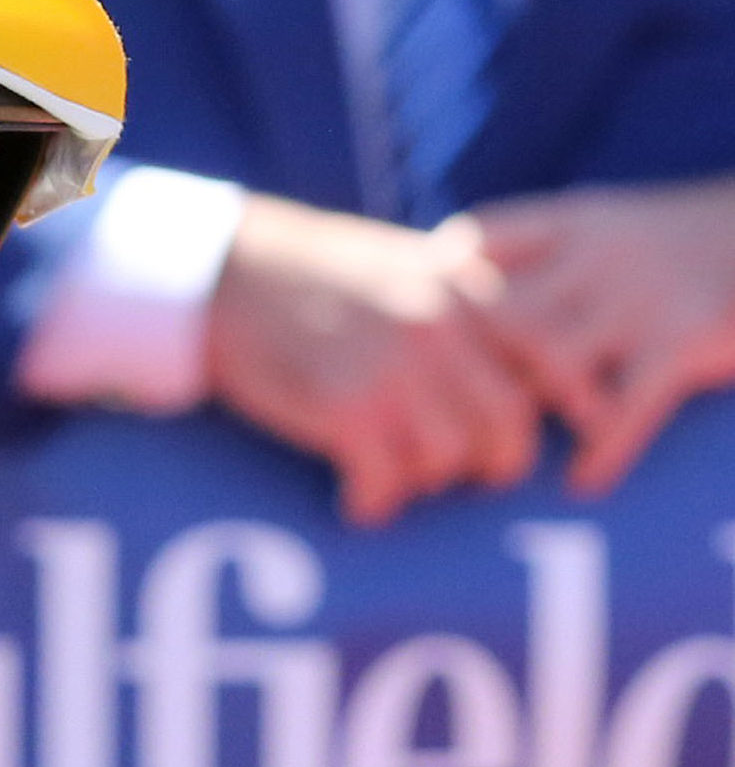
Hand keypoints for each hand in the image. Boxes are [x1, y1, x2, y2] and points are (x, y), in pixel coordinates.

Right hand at [204, 194, 539, 525]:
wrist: (221, 272)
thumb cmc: (305, 271)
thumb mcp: (398, 263)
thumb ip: (455, 302)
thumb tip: (506, 364)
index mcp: (460, 288)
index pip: (542, 364)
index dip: (544, 413)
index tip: (517, 438)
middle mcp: (437, 327)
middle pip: (505, 425)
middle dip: (486, 464)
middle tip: (454, 474)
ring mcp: (392, 367)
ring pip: (447, 459)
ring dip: (421, 481)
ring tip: (390, 476)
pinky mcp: (343, 405)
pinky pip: (385, 480)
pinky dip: (373, 502)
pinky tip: (354, 501)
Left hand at [465, 177, 734, 494]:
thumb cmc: (682, 248)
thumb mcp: (613, 225)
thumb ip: (546, 255)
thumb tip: (455, 293)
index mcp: (576, 222)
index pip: (480, 236)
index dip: (443, 280)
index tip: (427, 321)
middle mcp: (601, 256)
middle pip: (502, 310)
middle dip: (476, 365)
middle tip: (456, 415)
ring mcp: (643, 299)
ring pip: (552, 359)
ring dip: (530, 412)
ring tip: (512, 452)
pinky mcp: (687, 341)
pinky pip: (628, 408)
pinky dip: (601, 453)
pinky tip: (584, 481)